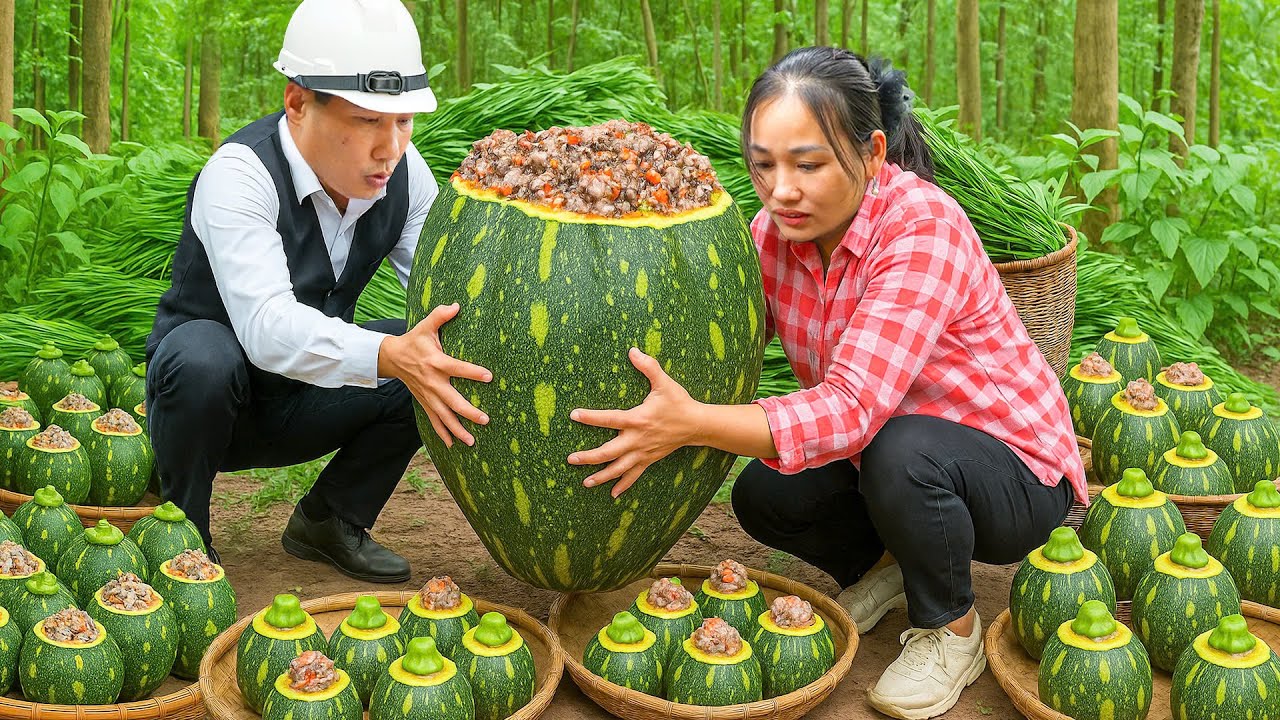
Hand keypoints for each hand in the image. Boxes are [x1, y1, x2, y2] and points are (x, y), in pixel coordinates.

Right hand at [379, 303, 491, 447]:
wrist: (391, 357)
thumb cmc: (414, 341)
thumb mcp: (426, 326)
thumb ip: (441, 315)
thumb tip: (457, 305)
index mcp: (436, 362)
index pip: (458, 368)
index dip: (473, 372)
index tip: (490, 377)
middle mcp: (432, 382)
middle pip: (452, 400)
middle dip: (468, 412)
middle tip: (485, 420)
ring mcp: (427, 395)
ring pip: (443, 416)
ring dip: (457, 430)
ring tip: (472, 441)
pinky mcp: (424, 402)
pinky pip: (433, 421)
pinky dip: (442, 433)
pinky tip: (452, 445)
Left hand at [567, 347, 699, 496]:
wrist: (696, 425)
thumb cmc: (679, 402)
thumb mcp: (664, 383)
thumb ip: (648, 366)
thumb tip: (633, 350)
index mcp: (638, 419)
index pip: (609, 418)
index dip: (590, 417)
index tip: (574, 415)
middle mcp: (637, 439)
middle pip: (608, 452)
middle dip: (589, 457)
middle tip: (570, 459)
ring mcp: (642, 452)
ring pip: (619, 468)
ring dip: (602, 477)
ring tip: (585, 483)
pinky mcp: (648, 460)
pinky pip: (634, 475)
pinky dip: (623, 485)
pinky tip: (612, 494)